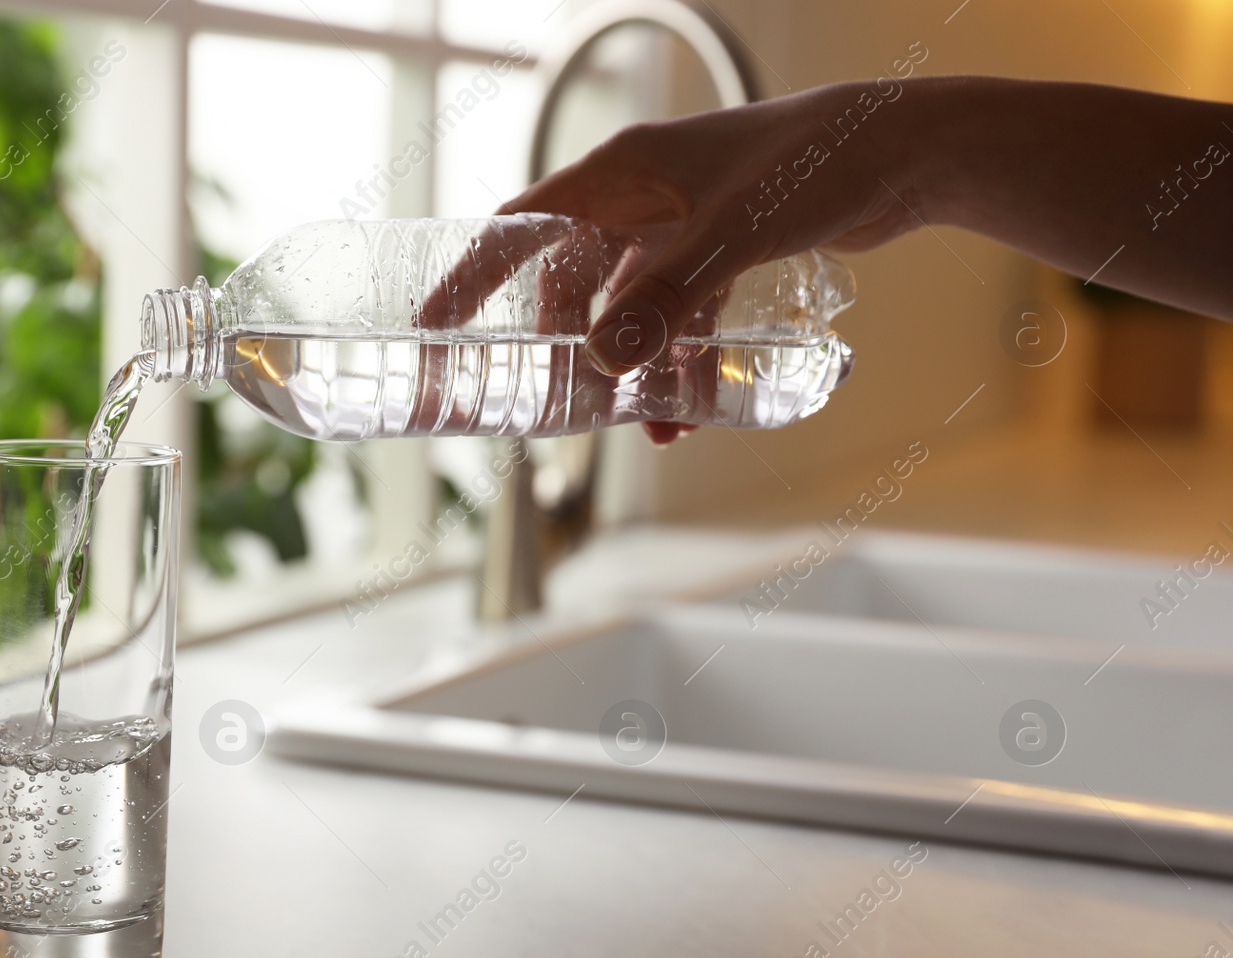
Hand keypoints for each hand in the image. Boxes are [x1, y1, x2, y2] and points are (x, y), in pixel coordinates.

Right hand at [502, 80, 921, 441]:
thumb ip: (664, 301)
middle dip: (566, 347)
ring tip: (644, 425)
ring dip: (631, 368)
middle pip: (571, 280)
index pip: (522, 225)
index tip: (434, 324)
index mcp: (622, 171)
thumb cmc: (815, 164)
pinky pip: (679, 314)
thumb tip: (603, 364)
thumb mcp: (729, 237)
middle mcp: (643, 194)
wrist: (904, 151)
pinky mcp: (721, 248)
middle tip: (553, 403)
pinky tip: (691, 410)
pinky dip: (679, 359)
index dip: (473, 275)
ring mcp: (682, 223)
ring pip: (629, 307)